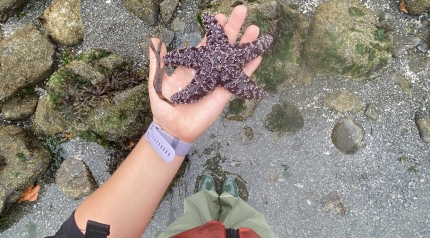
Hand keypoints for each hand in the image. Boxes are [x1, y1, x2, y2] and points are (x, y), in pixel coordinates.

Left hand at [147, 5, 262, 142]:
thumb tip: (154, 39)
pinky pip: (239, 78)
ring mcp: (218, 80)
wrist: (172, 127)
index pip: (206, 43)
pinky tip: (258, 55)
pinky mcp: (225, 93)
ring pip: (234, 59)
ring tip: (254, 28)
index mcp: (194, 65)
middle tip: (241, 11)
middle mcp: (209, 70)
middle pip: (223, 46)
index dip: (213, 30)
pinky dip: (249, 68)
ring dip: (245, 44)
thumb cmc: (164, 105)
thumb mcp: (157, 80)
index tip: (218, 15)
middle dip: (232, 28)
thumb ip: (157, 61)